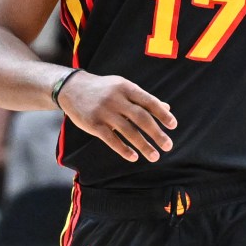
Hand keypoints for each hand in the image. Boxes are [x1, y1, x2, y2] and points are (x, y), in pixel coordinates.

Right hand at [59, 71, 175, 162]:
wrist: (71, 88)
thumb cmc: (104, 89)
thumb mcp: (123, 88)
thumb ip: (143, 99)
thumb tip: (167, 108)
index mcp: (126, 88)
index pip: (148, 101)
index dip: (162, 114)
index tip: (173, 125)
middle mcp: (116, 99)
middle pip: (141, 118)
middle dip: (156, 133)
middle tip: (168, 146)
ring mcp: (104, 112)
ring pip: (128, 131)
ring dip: (143, 145)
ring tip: (155, 156)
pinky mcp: (93, 124)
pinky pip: (111, 139)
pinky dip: (123, 149)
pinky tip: (134, 157)